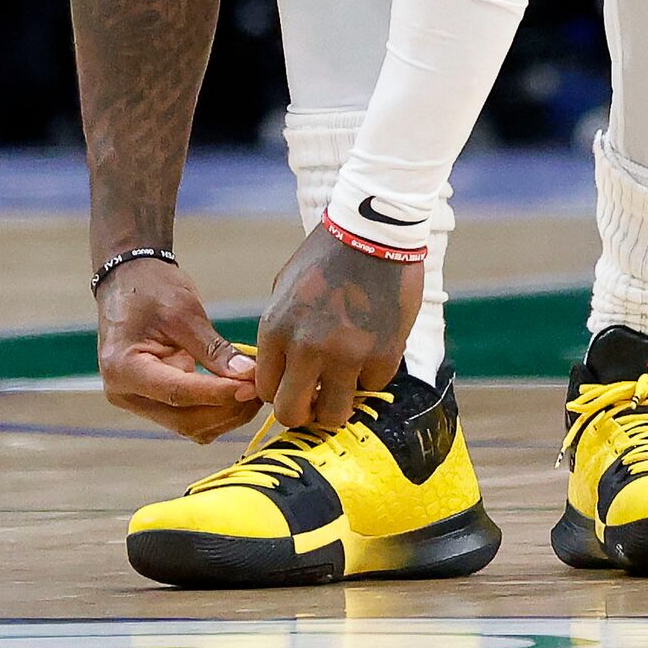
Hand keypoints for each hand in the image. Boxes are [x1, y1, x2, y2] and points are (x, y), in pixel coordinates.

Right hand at [94, 256, 259, 441]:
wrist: (128, 281)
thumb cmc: (150, 288)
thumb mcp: (183, 311)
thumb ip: (214, 348)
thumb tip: (247, 375)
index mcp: (123, 368)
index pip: (176, 392)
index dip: (217, 393)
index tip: (250, 387)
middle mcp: (126, 394)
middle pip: (184, 419)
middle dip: (226, 408)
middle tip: (259, 388)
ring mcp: (140, 403)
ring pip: (191, 426)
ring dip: (226, 414)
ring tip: (253, 389)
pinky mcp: (156, 404)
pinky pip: (191, 420)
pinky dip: (218, 411)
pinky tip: (237, 393)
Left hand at [253, 225, 421, 431]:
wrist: (373, 232)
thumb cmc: (325, 257)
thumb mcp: (285, 291)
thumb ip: (281, 334)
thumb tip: (282, 374)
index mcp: (276, 328)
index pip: (265, 391)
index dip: (281, 393)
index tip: (294, 386)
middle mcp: (306, 347)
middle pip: (291, 414)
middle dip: (303, 413)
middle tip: (315, 401)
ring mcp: (346, 355)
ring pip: (334, 414)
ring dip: (338, 402)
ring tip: (344, 382)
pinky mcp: (383, 356)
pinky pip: (372, 388)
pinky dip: (371, 376)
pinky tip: (371, 349)